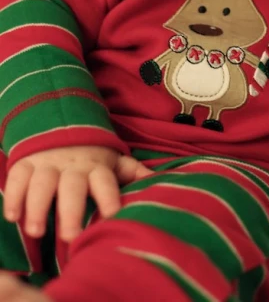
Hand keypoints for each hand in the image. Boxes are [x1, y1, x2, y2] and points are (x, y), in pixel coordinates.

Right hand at [3, 146, 151, 242]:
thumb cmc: (92, 156)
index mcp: (97, 167)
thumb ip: (133, 172)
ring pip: (42, 183)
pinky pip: (17, 177)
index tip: (112, 217)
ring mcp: (48, 164)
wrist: (61, 125)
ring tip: (36, 231)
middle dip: (71, 210)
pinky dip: (13, 195)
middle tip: (69, 236)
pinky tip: (13, 216)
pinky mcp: (26, 164)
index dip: (109, 198)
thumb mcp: (114, 161)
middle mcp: (73, 166)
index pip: (105, 182)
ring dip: (37, 206)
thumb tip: (160, 180)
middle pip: (72, 186)